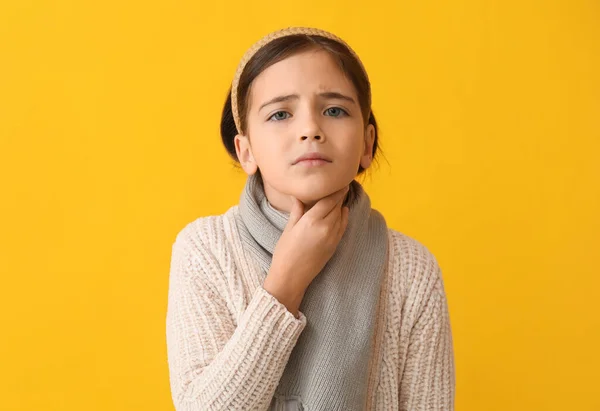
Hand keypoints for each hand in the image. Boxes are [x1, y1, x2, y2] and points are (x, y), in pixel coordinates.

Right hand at [263, 185, 349, 315]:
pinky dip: (344, 217)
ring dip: (341, 205)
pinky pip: (343, 227)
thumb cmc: (285, 253)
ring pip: (341, 215)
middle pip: (337, 205)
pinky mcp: (334, 246)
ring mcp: (332, 238)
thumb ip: (297, 210)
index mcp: (311, 221)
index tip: (340, 180)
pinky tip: (342, 211)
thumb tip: (298, 196)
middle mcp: (325, 227)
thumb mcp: (289, 228)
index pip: (329, 199)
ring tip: (340, 196)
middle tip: (341, 184)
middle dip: (340, 195)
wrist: (291, 277)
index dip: (336, 189)